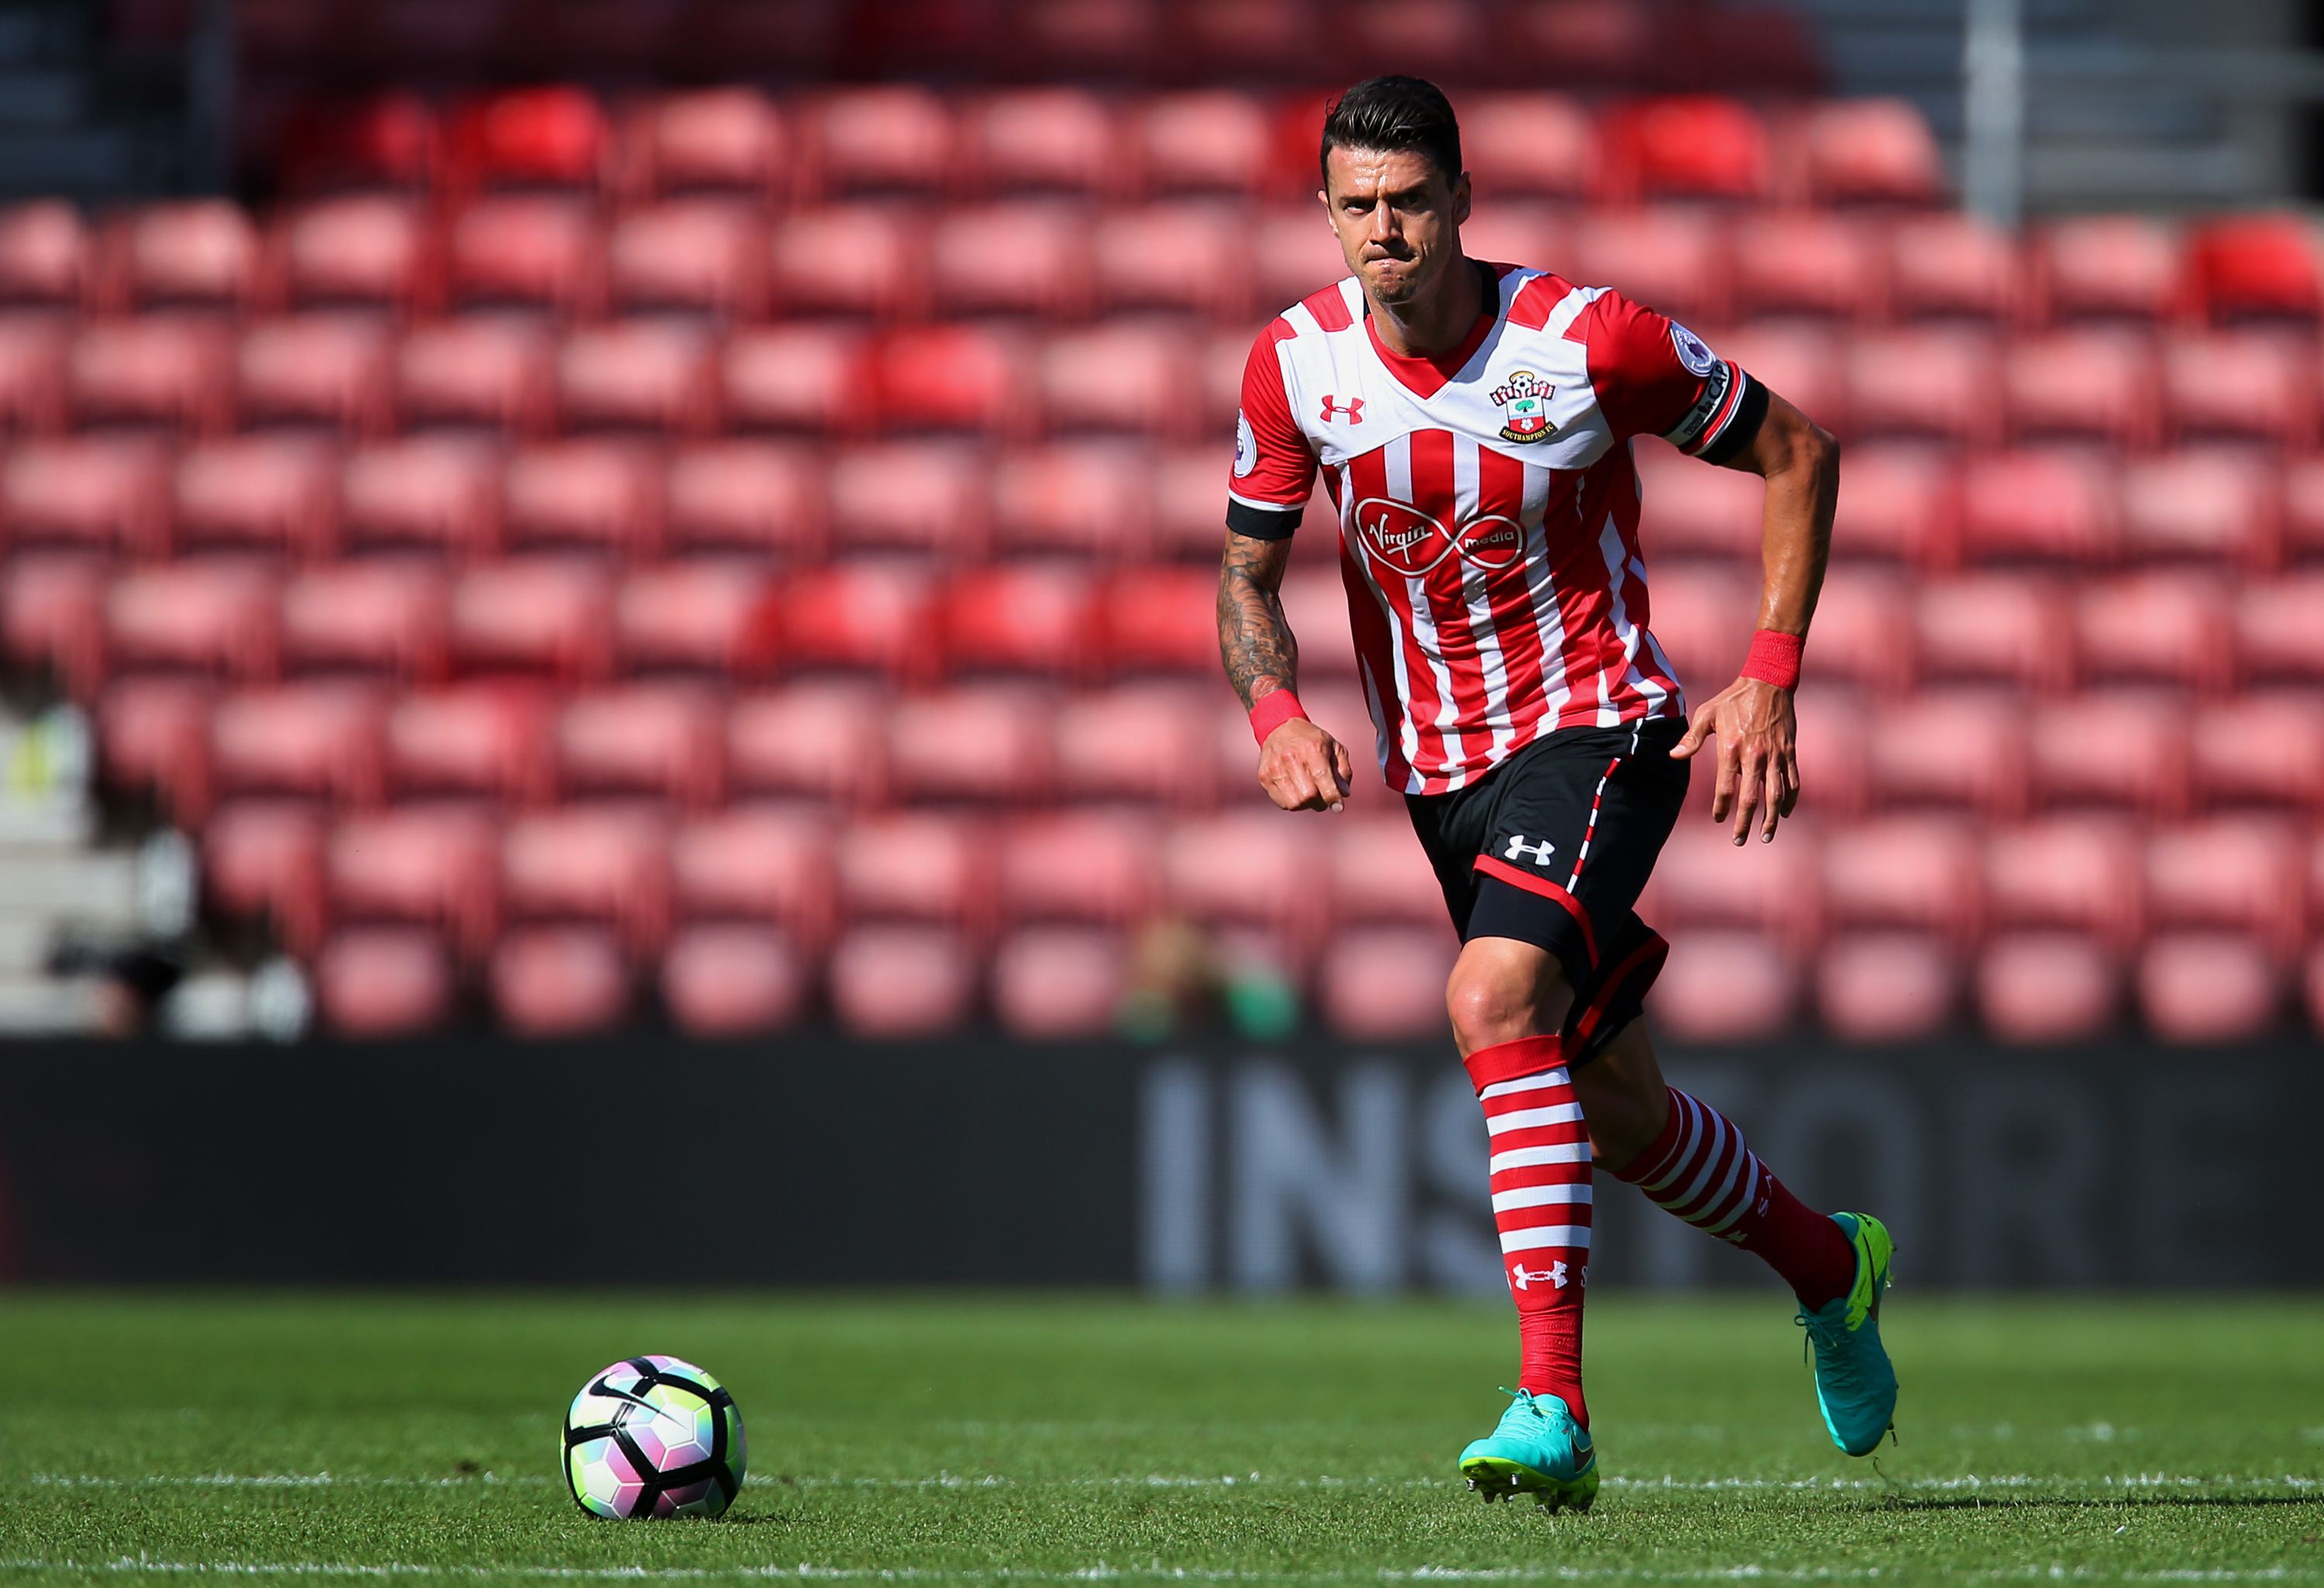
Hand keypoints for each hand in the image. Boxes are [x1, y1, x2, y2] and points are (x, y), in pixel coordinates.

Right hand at [1258, 717, 1353, 812]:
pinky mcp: (1264, 777)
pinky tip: (1297, 792)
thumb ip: (1343, 771)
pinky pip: (1282, 803)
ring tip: (1310, 796)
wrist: (1278, 727)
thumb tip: (1344, 794)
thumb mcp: (1334, 747)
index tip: (1338, 807)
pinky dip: (1293, 803)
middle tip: (1323, 800)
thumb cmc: (1311, 740)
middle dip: (1320, 803)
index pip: (1321, 777)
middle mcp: (1291, 758)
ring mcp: (1275, 768)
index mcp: (1312, 748)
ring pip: (1294, 803)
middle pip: (1308, 795)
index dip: (1332, 796)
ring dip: (1306, 805)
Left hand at [1671, 677, 1798, 844]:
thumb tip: (1674, 756)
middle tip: (1739, 841)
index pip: (1725, 788)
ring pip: (1776, 795)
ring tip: (1766, 836)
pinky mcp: (1789, 752)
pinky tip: (1785, 813)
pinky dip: (1790, 800)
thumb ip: (1692, 738)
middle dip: (1744, 823)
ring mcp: (1774, 755)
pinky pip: (1793, 781)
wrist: (1769, 681)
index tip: (1719, 819)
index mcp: (1730, 748)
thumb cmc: (1733, 698)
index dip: (1721, 808)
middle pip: (1750, 799)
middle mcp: (1754, 755)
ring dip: (1771, 819)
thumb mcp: (1706, 713)